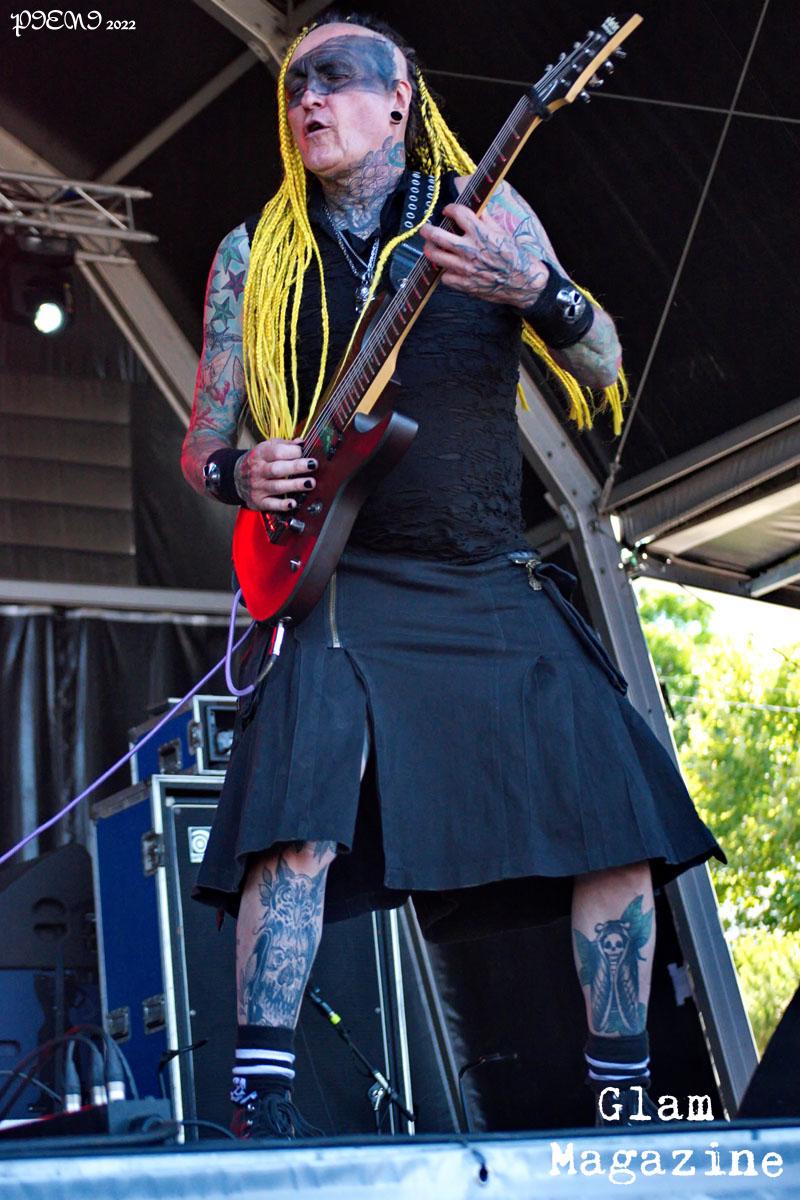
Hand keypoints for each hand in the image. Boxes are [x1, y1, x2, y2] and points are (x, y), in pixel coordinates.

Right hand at [234, 439, 316, 510]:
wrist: (235, 476)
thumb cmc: (259, 461)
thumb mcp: (267, 448)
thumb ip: (285, 445)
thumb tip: (301, 443)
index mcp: (260, 454)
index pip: (276, 451)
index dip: (292, 451)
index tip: (304, 452)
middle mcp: (258, 471)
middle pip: (277, 469)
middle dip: (296, 467)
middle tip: (313, 465)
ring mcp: (257, 487)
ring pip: (277, 486)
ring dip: (295, 485)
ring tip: (310, 483)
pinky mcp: (258, 501)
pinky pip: (271, 504)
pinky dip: (282, 505)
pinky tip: (293, 503)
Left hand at [419, 202, 549, 307]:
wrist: (523, 282)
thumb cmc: (515, 257)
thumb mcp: (502, 233)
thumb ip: (485, 221)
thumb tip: (476, 209)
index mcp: (480, 233)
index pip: (458, 213)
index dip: (450, 209)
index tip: (447, 210)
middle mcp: (470, 250)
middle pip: (437, 236)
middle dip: (427, 230)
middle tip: (425, 228)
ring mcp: (465, 268)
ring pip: (436, 256)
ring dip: (430, 249)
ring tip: (430, 247)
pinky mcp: (465, 284)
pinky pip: (445, 276)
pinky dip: (444, 272)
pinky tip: (448, 268)